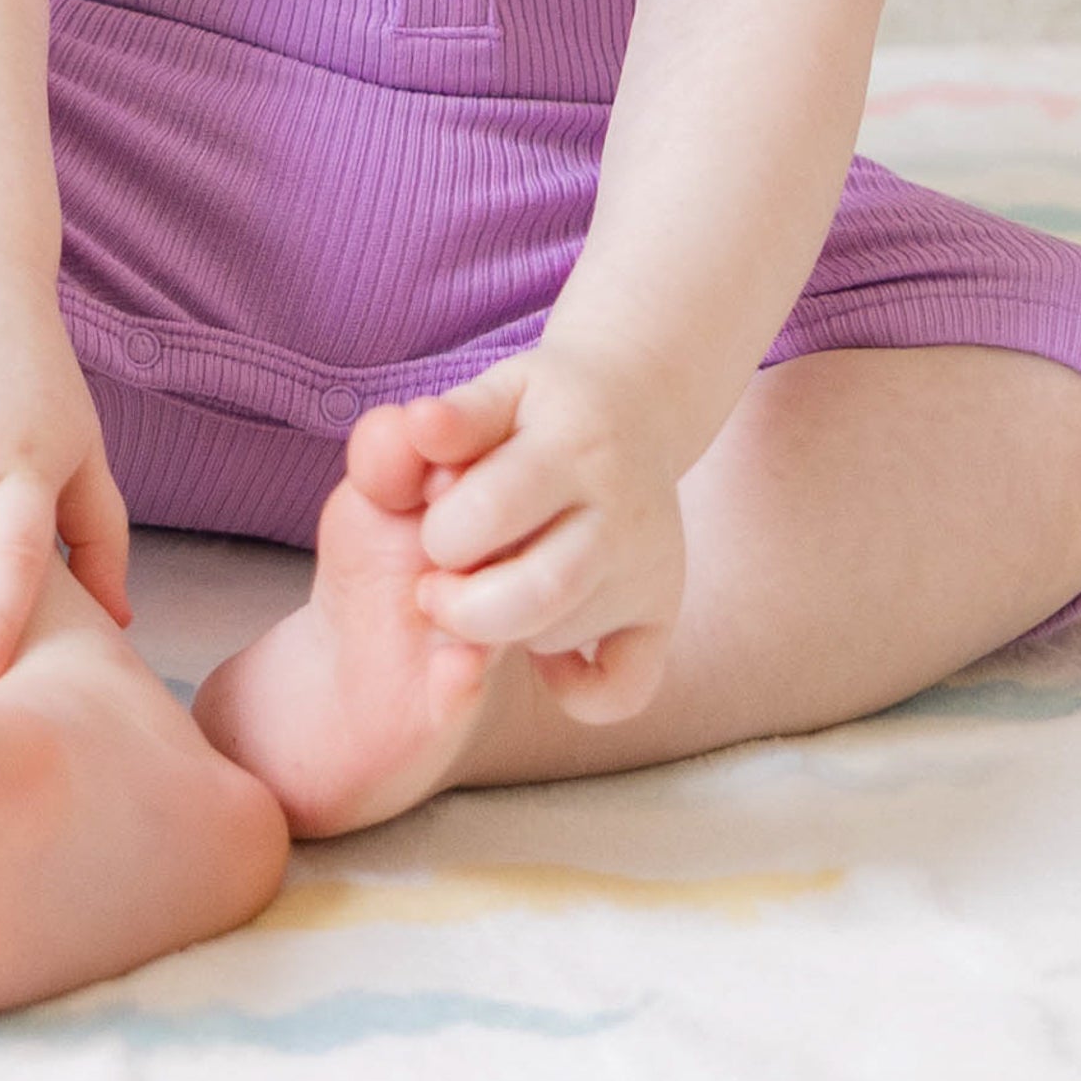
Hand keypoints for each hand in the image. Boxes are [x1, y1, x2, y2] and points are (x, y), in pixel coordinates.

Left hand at [388, 346, 685, 723]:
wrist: (640, 407)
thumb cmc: (546, 406)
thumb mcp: (502, 390)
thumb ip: (457, 417)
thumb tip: (418, 425)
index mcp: (574, 446)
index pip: (490, 512)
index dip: (441, 531)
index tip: (434, 523)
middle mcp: (623, 511)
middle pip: (536, 592)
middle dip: (461, 606)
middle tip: (436, 588)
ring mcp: (651, 568)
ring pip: (561, 634)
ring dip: (506, 628)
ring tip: (495, 583)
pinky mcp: (663, 612)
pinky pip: (621, 689)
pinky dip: (576, 691)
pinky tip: (547, 650)